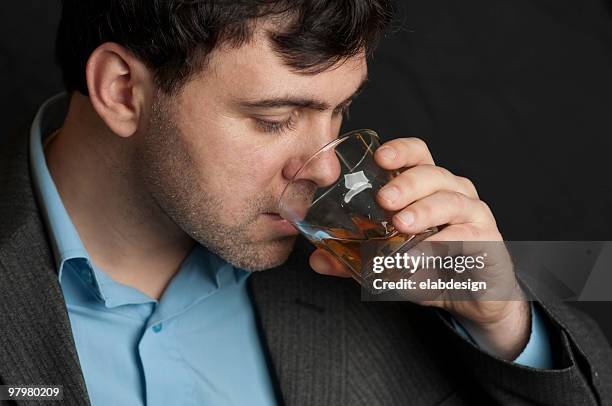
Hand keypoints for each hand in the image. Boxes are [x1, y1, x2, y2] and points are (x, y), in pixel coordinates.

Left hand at [308, 137, 529, 359]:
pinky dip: (445, 243)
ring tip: (401, 225)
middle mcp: (454, 193)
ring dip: (424, 211)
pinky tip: (426, 252)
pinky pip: (468, 237)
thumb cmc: (431, 265)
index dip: (401, 151)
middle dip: (406, 184)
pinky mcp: (488, 241)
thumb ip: (356, 257)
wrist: (475, 295)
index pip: (418, 155)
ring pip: (451, 201)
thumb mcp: (390, 260)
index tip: (380, 158)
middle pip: (432, 174)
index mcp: (429, 187)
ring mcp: (473, 215)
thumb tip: (318, 260)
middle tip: (384, 200)